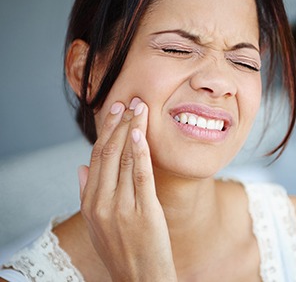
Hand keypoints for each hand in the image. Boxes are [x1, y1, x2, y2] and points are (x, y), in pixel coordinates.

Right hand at [78, 98, 176, 281]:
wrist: (140, 280)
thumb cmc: (121, 249)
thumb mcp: (96, 224)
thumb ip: (86, 193)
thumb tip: (80, 166)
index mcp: (90, 202)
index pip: (96, 157)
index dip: (106, 131)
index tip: (115, 111)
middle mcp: (101, 202)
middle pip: (108, 152)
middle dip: (119, 123)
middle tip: (129, 101)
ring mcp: (121, 208)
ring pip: (123, 159)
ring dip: (132, 129)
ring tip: (140, 108)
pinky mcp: (144, 212)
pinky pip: (140, 175)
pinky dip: (140, 152)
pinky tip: (141, 133)